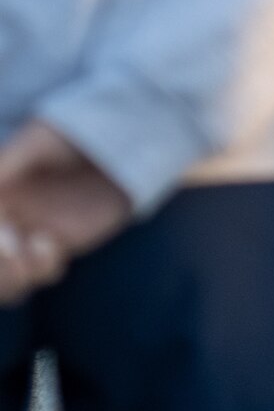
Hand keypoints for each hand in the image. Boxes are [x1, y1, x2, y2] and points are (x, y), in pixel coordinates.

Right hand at [0, 121, 133, 304]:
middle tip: (13, 246)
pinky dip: (41, 268)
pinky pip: (40, 273)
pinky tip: (53, 244)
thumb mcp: (37, 141)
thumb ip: (5, 167)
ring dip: (9, 277)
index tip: (5, 230)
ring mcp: (30, 233)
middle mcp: (7, 215)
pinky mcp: (59, 244)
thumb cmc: (77, 131)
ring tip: (31, 252)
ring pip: (6, 278)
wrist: (124, 139)